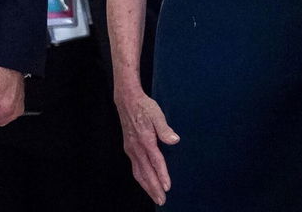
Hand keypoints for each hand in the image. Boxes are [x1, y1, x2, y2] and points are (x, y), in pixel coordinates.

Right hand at [115, 87, 178, 204]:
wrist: (127, 101)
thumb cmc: (144, 107)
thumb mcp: (157, 114)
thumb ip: (165, 129)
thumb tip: (175, 140)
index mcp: (145, 140)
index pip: (155, 161)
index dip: (162, 175)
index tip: (168, 187)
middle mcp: (136, 147)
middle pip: (146, 172)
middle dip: (154, 188)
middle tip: (162, 200)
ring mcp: (131, 149)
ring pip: (139, 173)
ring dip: (147, 186)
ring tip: (155, 197)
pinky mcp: (129, 148)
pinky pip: (135, 168)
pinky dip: (141, 179)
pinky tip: (145, 183)